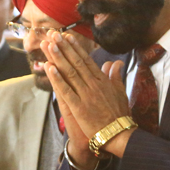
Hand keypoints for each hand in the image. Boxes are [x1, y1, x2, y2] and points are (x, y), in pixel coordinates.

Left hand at [41, 31, 132, 156]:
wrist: (118, 134)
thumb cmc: (120, 115)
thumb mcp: (121, 92)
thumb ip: (116, 76)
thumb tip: (116, 63)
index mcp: (102, 81)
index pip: (87, 61)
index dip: (76, 48)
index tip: (67, 37)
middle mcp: (93, 85)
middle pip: (76, 63)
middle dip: (64, 48)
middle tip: (54, 35)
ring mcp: (85, 95)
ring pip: (70, 73)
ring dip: (58, 58)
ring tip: (49, 45)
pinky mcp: (78, 108)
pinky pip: (65, 91)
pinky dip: (57, 79)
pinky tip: (49, 68)